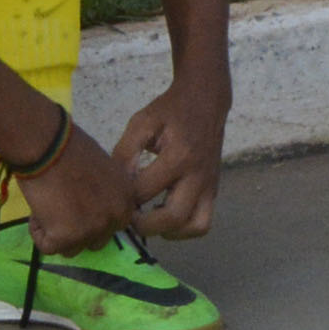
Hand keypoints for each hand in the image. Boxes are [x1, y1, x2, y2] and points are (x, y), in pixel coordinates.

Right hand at [15, 106, 141, 251]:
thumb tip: (91, 208)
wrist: (49, 145)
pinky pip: (48, 248)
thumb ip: (104, 193)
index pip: (113, 225)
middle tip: (60, 210)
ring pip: (72, 249)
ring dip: (58, 234)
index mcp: (127, 198)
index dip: (92, 219)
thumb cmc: (70, 149)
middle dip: (77, 231)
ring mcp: (93, 229)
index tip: (77, 207)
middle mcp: (116, 216)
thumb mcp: (103, 171)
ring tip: (48, 207)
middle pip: (96, 241)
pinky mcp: (67, 237)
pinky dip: (38, 232)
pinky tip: (37, 210)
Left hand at [110, 75, 229, 239]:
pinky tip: (166, 214)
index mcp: (179, 156)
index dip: (124, 196)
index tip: (114, 193)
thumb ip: (125, 153)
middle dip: (145, 225)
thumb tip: (116, 186)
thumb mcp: (141, 123)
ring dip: (168, 230)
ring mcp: (209, 184)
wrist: (206, 99)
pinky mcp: (213, 189)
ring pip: (194, 226)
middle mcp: (198, 174)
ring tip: (150, 217)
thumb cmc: (170, 110)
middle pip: (173, 217)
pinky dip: (184, 228)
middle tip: (129, 216)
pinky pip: (203, 222)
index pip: (145, 191)